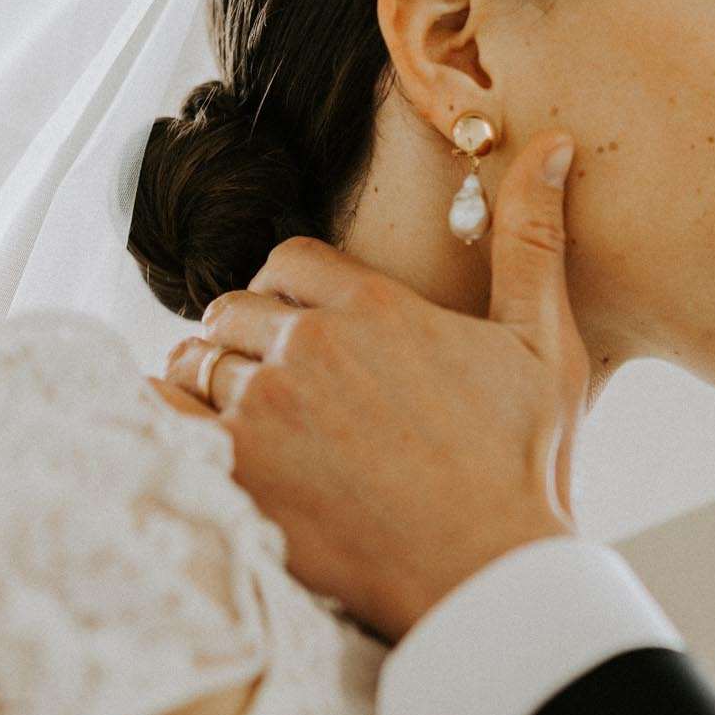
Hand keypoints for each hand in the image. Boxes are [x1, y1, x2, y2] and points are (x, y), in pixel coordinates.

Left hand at [161, 132, 584, 639]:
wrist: (488, 570)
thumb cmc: (525, 462)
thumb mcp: (542, 342)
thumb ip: (532, 239)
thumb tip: (553, 145)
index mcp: (375, 308)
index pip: (289, 260)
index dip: (292, 290)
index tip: (309, 327)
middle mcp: (308, 349)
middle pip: (235, 308)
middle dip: (251, 336)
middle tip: (283, 381)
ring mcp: (264, 413)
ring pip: (196, 360)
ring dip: (212, 380)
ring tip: (245, 414)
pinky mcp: (234, 475)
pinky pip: (160, 419)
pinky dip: (164, 419)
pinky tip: (192, 437)